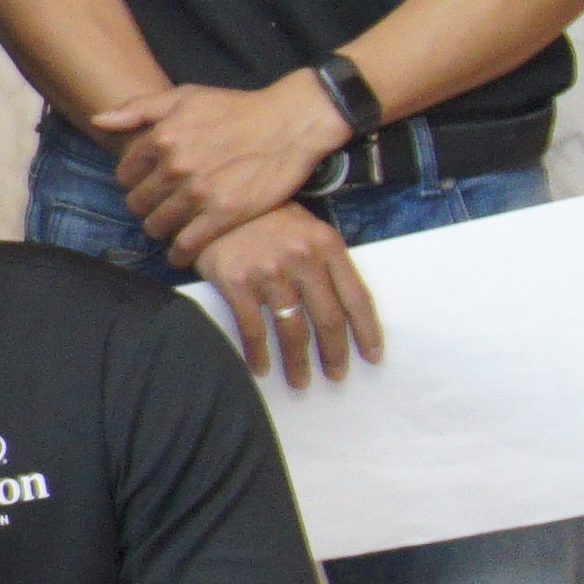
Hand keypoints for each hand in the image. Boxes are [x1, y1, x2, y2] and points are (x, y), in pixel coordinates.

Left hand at [97, 74, 349, 245]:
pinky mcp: (224, 214)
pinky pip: (186, 245)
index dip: (133, 182)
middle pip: (137, 202)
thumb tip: (98, 120)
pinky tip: (181, 254)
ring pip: (157, 225)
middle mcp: (176, 166)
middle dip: (144, 206)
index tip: (145, 185)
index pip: (125, 174)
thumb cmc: (238, 108)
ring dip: (159, 229)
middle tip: (158, 207)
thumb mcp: (185, 96)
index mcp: (162, 137)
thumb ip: (138, 109)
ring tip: (169, 228)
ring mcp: (199, 192)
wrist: (290, 123)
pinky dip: (179, 254)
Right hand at [183, 202, 385, 390]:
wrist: (212, 202)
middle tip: (336, 376)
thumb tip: (342, 310)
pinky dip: (258, 354)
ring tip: (300, 381)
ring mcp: (269, 271)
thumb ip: (324, 262)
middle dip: (334, 354)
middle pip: (328, 319)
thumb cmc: (263, 219)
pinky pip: (253, 329)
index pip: (357, 297)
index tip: (372, 357)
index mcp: (327, 244)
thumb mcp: (305, 229)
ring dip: (298, 362)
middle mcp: (302, 258)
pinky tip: (261, 368)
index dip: (368, 332)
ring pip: (293, 329)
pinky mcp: (236, 282)